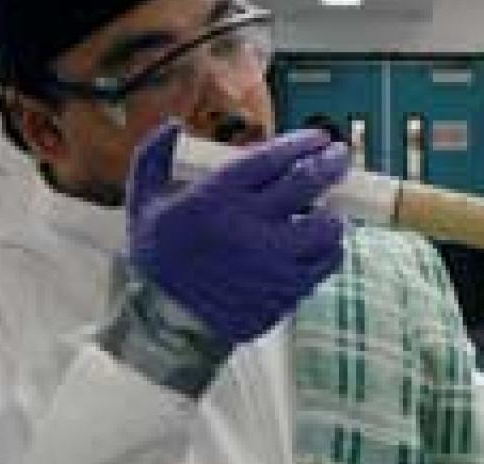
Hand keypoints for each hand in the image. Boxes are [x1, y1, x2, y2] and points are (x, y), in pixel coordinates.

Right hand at [127, 122, 347, 344]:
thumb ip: (153, 157)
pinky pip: (326, 263)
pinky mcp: (288, 289)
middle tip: (340, 156)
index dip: (302, 144)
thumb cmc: (160, 257)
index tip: (320, 137)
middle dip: (331, 164)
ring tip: (329, 211)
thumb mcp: (143, 202)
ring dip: (331, 214)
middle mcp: (249, 225)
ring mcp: (273, 260)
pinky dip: (330, 250)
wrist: (168, 320)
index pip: (271, 159)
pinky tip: (322, 244)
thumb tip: (174, 122)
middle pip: (306, 184)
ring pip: (325, 227)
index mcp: (217, 198)